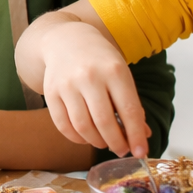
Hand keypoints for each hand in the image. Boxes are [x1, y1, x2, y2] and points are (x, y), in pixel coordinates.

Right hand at [37, 20, 149, 157]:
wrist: (66, 40)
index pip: (129, 110)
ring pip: (83, 127)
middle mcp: (90, 77)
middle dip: (116, 143)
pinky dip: (76, 138)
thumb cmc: (100, 60)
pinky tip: (86, 137)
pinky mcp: (50, 93)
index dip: (136, 135)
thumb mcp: (121, 74)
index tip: (140, 152)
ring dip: (97, 142)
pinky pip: (63, 125)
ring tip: (104, 142)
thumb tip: (142, 136)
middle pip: (104, 122)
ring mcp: (67, 85)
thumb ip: (131, 105)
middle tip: (122, 150)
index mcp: (114, 70)